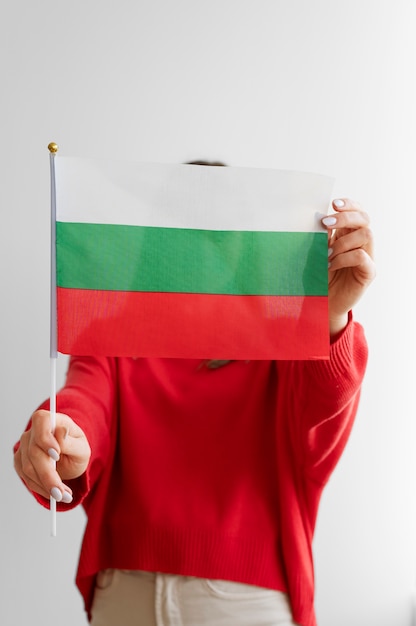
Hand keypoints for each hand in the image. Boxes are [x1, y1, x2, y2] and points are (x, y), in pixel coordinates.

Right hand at [14, 410, 90, 502]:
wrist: (70, 456)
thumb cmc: (76, 448)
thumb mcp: (82, 446)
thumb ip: (71, 442)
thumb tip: (61, 433)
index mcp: (51, 420)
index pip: (41, 422)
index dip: (45, 438)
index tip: (56, 454)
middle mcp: (34, 431)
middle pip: (34, 452)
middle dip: (49, 476)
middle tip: (62, 493)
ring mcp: (25, 446)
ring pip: (29, 468)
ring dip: (46, 485)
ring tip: (63, 495)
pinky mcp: (21, 461)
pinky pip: (26, 478)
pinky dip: (40, 488)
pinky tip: (53, 492)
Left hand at [322, 198, 375, 335]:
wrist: (321, 302)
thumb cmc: (318, 276)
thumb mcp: (316, 253)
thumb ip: (320, 236)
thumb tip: (318, 217)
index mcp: (348, 234)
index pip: (357, 211)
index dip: (349, 204)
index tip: (333, 203)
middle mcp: (361, 243)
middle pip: (364, 218)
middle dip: (346, 216)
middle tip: (327, 222)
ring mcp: (368, 257)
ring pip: (366, 235)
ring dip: (343, 241)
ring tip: (327, 253)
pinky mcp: (369, 272)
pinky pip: (362, 257)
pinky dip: (343, 258)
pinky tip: (330, 265)